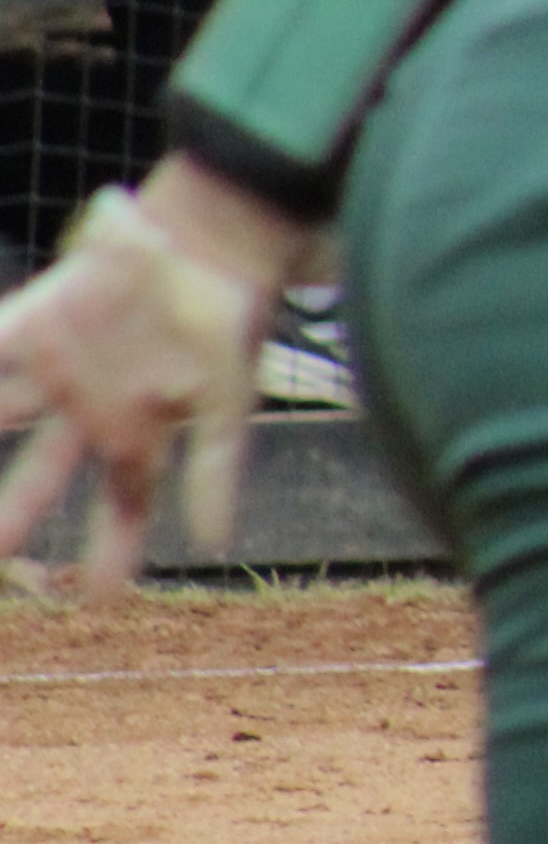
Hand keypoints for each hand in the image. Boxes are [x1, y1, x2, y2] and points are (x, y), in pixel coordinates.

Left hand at [0, 186, 270, 599]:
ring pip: (3, 416)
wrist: (214, 241)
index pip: (124, 502)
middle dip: (17, 515)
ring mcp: (62, 368)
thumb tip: (215, 543)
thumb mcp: (228, 400)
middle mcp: (95, 405)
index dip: (114, 551)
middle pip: (44, 474)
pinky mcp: (38, 321)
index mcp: (143, 428)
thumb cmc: (229, 319)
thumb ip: (215, 468)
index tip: (102, 601)